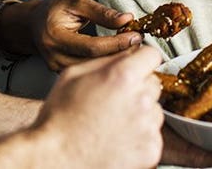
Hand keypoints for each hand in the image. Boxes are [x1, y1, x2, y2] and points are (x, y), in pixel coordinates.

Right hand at [23, 0, 142, 70]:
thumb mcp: (77, 3)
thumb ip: (101, 12)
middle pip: (94, 64)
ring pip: (93, 73)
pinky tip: (119, 61)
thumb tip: (127, 19)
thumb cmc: (57, 11)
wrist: (34, 26)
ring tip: (134, 53)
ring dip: (116, 64)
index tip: (137, 36)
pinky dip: (106, 68)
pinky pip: (89, 75)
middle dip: (121, 56)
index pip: (92, 47)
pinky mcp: (62, 77)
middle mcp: (54, 58)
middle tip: (142, 47)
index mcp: (55, 38)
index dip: (117, 43)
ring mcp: (57, 71)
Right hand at [32, 46, 164, 168]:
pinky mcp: (151, 150)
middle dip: (139, 87)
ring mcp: (148, 127)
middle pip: (153, 83)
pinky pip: (153, 135)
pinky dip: (140, 137)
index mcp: (123, 76)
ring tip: (114, 122)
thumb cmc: (60, 119)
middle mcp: (141, 100)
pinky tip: (118, 139)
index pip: (151, 55)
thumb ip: (106, 59)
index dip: (141, 60)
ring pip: (154, 110)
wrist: (56, 157)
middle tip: (115, 100)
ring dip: (141, 113)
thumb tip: (127, 53)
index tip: (136, 67)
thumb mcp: (74, 74)